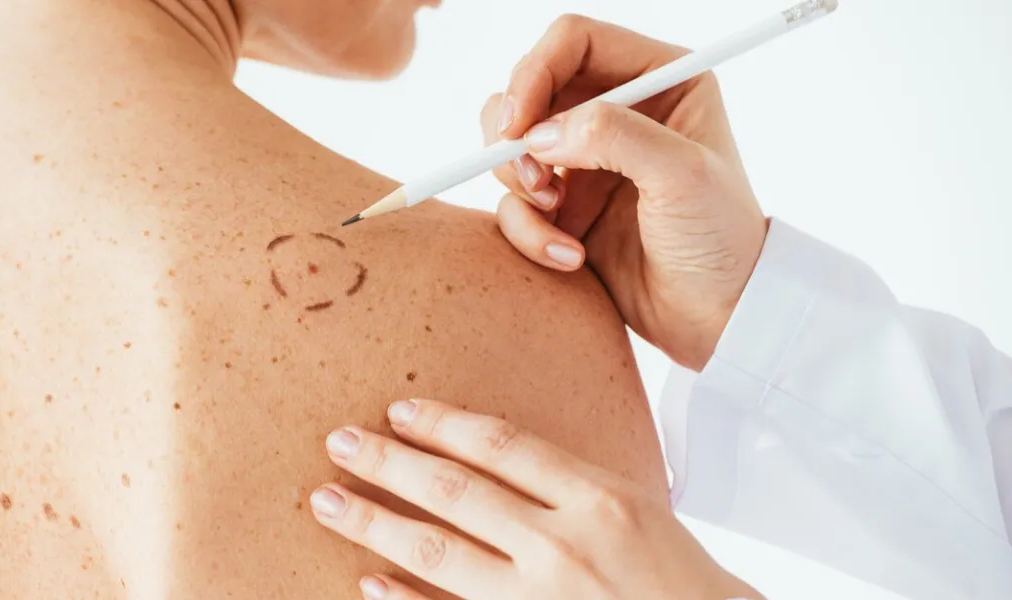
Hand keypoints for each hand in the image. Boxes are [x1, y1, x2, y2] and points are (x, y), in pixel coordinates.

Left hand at [309, 399, 761, 599]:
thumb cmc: (684, 581)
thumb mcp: (641, 510)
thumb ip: (571, 483)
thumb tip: (495, 457)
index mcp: (600, 497)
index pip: (501, 445)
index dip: (442, 424)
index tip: (399, 411)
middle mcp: (565, 544)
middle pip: (455, 490)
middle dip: (388, 463)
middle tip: (340, 442)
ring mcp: (541, 598)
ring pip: (437, 549)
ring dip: (373, 523)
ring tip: (327, 502)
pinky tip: (367, 583)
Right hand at [480, 15, 767, 369]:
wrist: (717, 319)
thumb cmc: (720, 241)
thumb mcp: (682, 176)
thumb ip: (615, 136)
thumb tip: (540, 132)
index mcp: (658, 80)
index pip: (574, 42)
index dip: (535, 71)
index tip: (518, 123)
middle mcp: (616, 112)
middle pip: (528, 87)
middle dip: (516, 133)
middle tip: (534, 178)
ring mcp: (585, 160)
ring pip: (510, 145)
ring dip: (518, 183)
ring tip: (556, 216)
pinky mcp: (563, 207)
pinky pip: (514, 203)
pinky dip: (528, 231)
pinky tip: (569, 258)